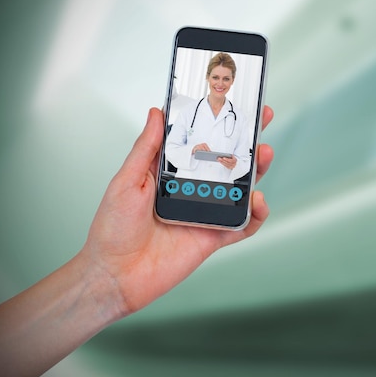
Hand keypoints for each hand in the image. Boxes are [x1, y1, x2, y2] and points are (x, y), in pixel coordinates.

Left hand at [80, 105, 274, 315]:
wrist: (115, 275)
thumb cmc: (112, 228)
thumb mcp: (127, 180)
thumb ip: (147, 148)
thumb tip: (156, 112)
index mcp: (172, 172)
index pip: (201, 141)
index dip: (218, 122)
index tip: (233, 101)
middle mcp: (193, 189)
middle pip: (228, 160)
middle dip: (248, 139)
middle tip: (262, 119)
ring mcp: (206, 212)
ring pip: (241, 188)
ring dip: (257, 171)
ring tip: (264, 155)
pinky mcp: (214, 237)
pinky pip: (243, 225)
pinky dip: (256, 215)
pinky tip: (258, 202)